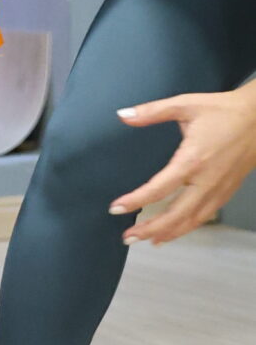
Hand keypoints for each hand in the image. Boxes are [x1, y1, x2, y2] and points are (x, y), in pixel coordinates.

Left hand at [109, 88, 255, 243]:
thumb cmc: (224, 110)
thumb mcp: (185, 104)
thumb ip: (151, 111)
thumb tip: (123, 114)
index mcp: (192, 160)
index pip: (158, 189)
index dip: (135, 201)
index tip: (116, 209)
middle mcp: (206, 180)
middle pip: (176, 214)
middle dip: (150, 229)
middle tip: (128, 237)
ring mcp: (219, 189)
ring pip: (192, 220)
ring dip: (168, 233)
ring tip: (147, 240)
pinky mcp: (228, 191)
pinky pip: (205, 215)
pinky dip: (188, 227)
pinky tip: (175, 231)